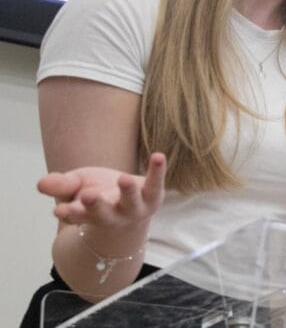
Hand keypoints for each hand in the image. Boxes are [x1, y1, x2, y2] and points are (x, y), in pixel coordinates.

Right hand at [37, 152, 166, 228]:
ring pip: (131, 203)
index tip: (60, 210)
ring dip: (127, 191)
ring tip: (124, 178)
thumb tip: (41, 184)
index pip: (76, 216)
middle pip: (102, 214)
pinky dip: (157, 171)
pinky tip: (157, 156)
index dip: (69, 213)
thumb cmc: (99, 194)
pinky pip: (155, 183)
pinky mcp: (152, 195)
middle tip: (88, 196)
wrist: (133, 206)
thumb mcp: (77, 186)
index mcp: (88, 215)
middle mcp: (111, 215)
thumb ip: (61, 186)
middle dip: (95, 205)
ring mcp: (133, 208)